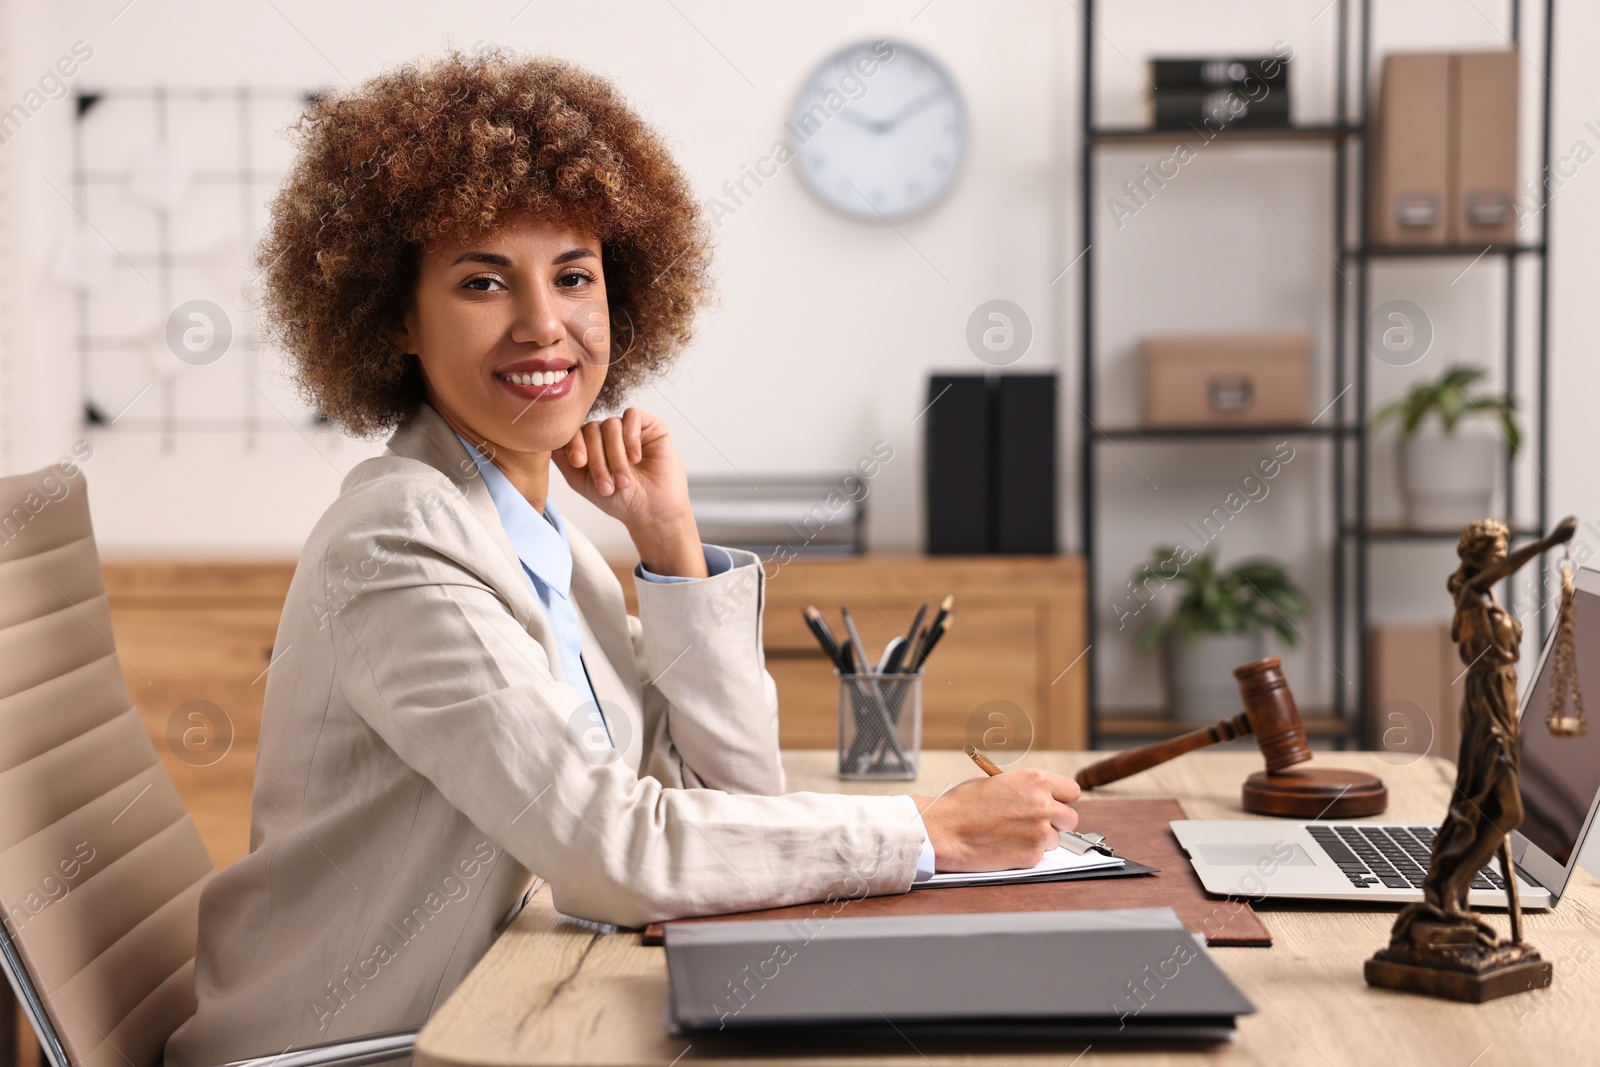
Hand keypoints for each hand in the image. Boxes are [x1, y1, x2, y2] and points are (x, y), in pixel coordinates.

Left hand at [551, 408, 707, 577]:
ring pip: (610, 425)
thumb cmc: (619, 500)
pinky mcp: (649, 425)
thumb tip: (544, 436)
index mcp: (589, 445)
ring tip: (624, 480)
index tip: (579, 463)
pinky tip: (636, 459)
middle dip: (597, 459)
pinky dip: (631, 438)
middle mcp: (606, 434)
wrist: (652, 512)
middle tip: (607, 485)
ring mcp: (627, 428)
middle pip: (591, 429)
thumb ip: (562, 458)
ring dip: (615, 455)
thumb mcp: (581, 480)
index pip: (573, 431)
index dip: (573, 443)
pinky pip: (632, 417)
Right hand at [911, 769, 1080, 872]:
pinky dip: (1026, 853)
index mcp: (1035, 781)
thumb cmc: (963, 804)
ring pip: (1056, 839)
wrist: (946, 830)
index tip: (1055, 804)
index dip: (1062, 800)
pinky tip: (1006, 846)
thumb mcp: (995, 782)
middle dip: (1056, 822)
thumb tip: (1035, 795)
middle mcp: (1043, 804)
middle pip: (1070, 818)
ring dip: (1041, 839)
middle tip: (1036, 824)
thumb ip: (1022, 788)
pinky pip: (1040, 855)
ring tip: (1013, 835)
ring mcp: (1040, 831)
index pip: (1072, 791)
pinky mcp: (1032, 855)